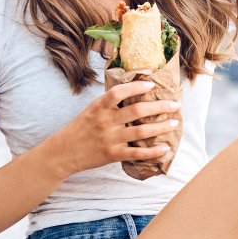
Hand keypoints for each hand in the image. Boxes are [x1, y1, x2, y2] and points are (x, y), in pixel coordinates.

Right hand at [47, 81, 180, 176]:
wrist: (63, 152)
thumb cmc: (80, 129)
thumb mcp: (91, 110)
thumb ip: (109, 104)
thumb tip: (133, 92)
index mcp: (99, 107)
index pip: (119, 92)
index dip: (136, 87)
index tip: (151, 84)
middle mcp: (105, 121)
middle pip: (137, 111)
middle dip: (159, 106)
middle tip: (174, 104)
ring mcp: (110, 139)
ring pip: (141, 132)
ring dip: (161, 127)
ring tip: (174, 123)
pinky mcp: (113, 154)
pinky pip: (137, 153)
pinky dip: (153, 151)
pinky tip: (165, 148)